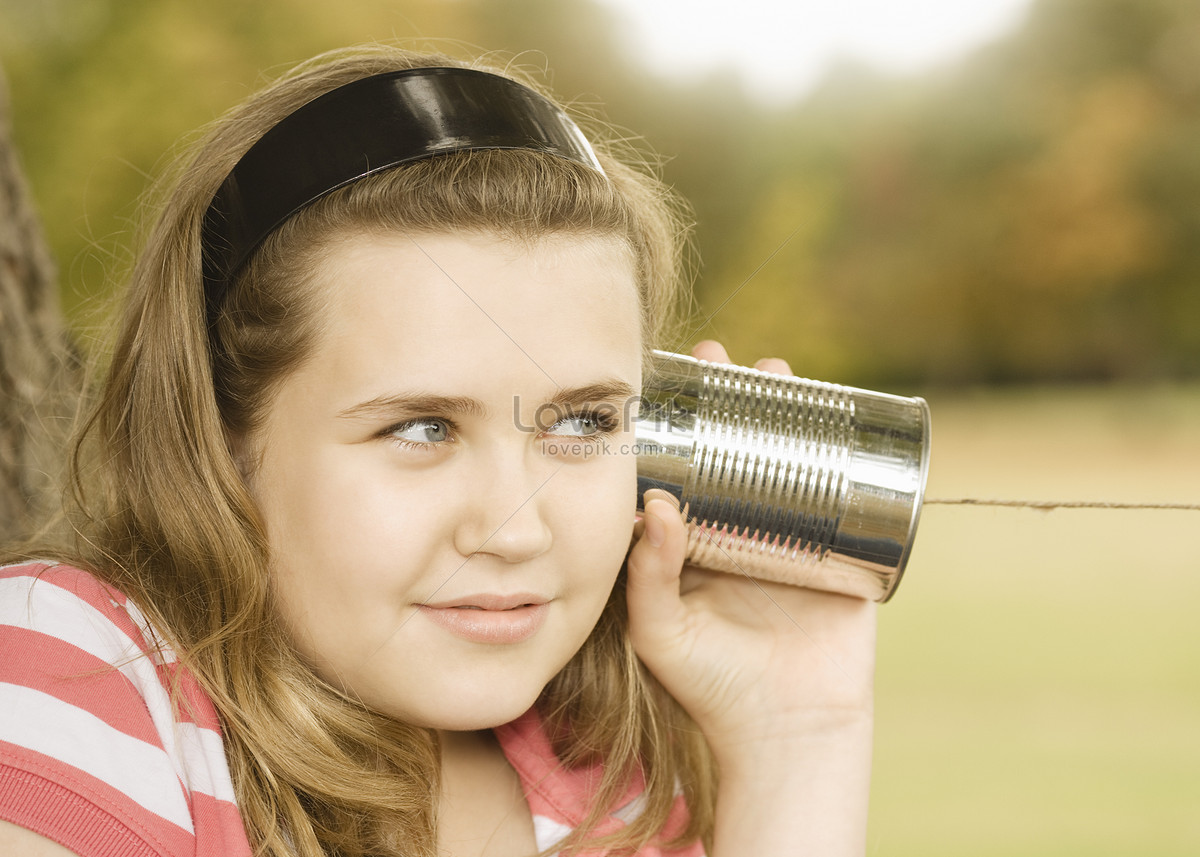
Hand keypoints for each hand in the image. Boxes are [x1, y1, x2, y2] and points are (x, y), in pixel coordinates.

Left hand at [626, 341, 875, 853]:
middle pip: (741, 448)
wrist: (787, 733)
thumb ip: (648, 573)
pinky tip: (845, 415)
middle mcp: (744, 530)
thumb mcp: (661, 629)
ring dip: (790, 411)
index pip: (687, 465)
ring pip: (793, 459)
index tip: (670, 380)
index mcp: (697, 542)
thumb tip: (656, 503)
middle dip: (735, 401)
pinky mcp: (843, 551)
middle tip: (725, 359)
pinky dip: (849, 453)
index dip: (681, 424)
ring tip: (780, 372)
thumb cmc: (710, 686)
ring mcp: (796, 538)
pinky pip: (849, 494)